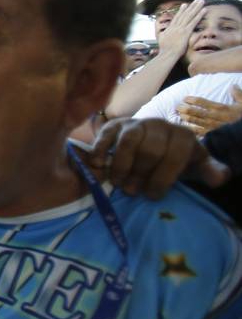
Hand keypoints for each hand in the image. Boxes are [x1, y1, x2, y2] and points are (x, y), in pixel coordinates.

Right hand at [84, 117, 206, 197]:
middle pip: (149, 150)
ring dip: (121, 165)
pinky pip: (106, 134)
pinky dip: (100, 150)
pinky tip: (99, 165)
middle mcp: (158, 125)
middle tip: (133, 191)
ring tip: (117, 182)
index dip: (162, 178)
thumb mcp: (195, 165)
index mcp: (181, 135)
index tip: (153, 195)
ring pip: (128, 141)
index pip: (174, 155)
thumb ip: (210, 171)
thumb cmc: (175, 160)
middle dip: (140, 174)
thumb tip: (219, 178)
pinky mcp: (114, 125)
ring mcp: (135, 123)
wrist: (156, 141)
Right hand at [157, 0, 205, 59]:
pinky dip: (199, 15)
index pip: (177, 18)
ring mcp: (181, 29)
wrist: (167, 54)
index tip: (185, 5)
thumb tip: (164, 32)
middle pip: (184, 14)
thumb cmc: (164, 50)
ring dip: (196, 7)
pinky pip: (194, 22)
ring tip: (201, 1)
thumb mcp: (162, 39)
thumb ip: (164, 34)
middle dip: (191, 6)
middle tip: (197, 0)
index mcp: (170, 28)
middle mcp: (176, 26)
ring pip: (190, 15)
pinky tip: (204, 10)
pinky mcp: (186, 32)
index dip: (181, 11)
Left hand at [176, 86, 241, 136]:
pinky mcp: (212, 134)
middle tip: (177, 106)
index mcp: (220, 108)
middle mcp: (214, 116)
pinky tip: (185, 128)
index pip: (202, 102)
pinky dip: (191, 129)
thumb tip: (233, 85)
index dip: (191, 99)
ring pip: (195, 121)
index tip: (185, 98)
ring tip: (179, 115)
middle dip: (185, 108)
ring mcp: (212, 126)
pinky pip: (199, 132)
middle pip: (195, 111)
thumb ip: (237, 94)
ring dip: (185, 118)